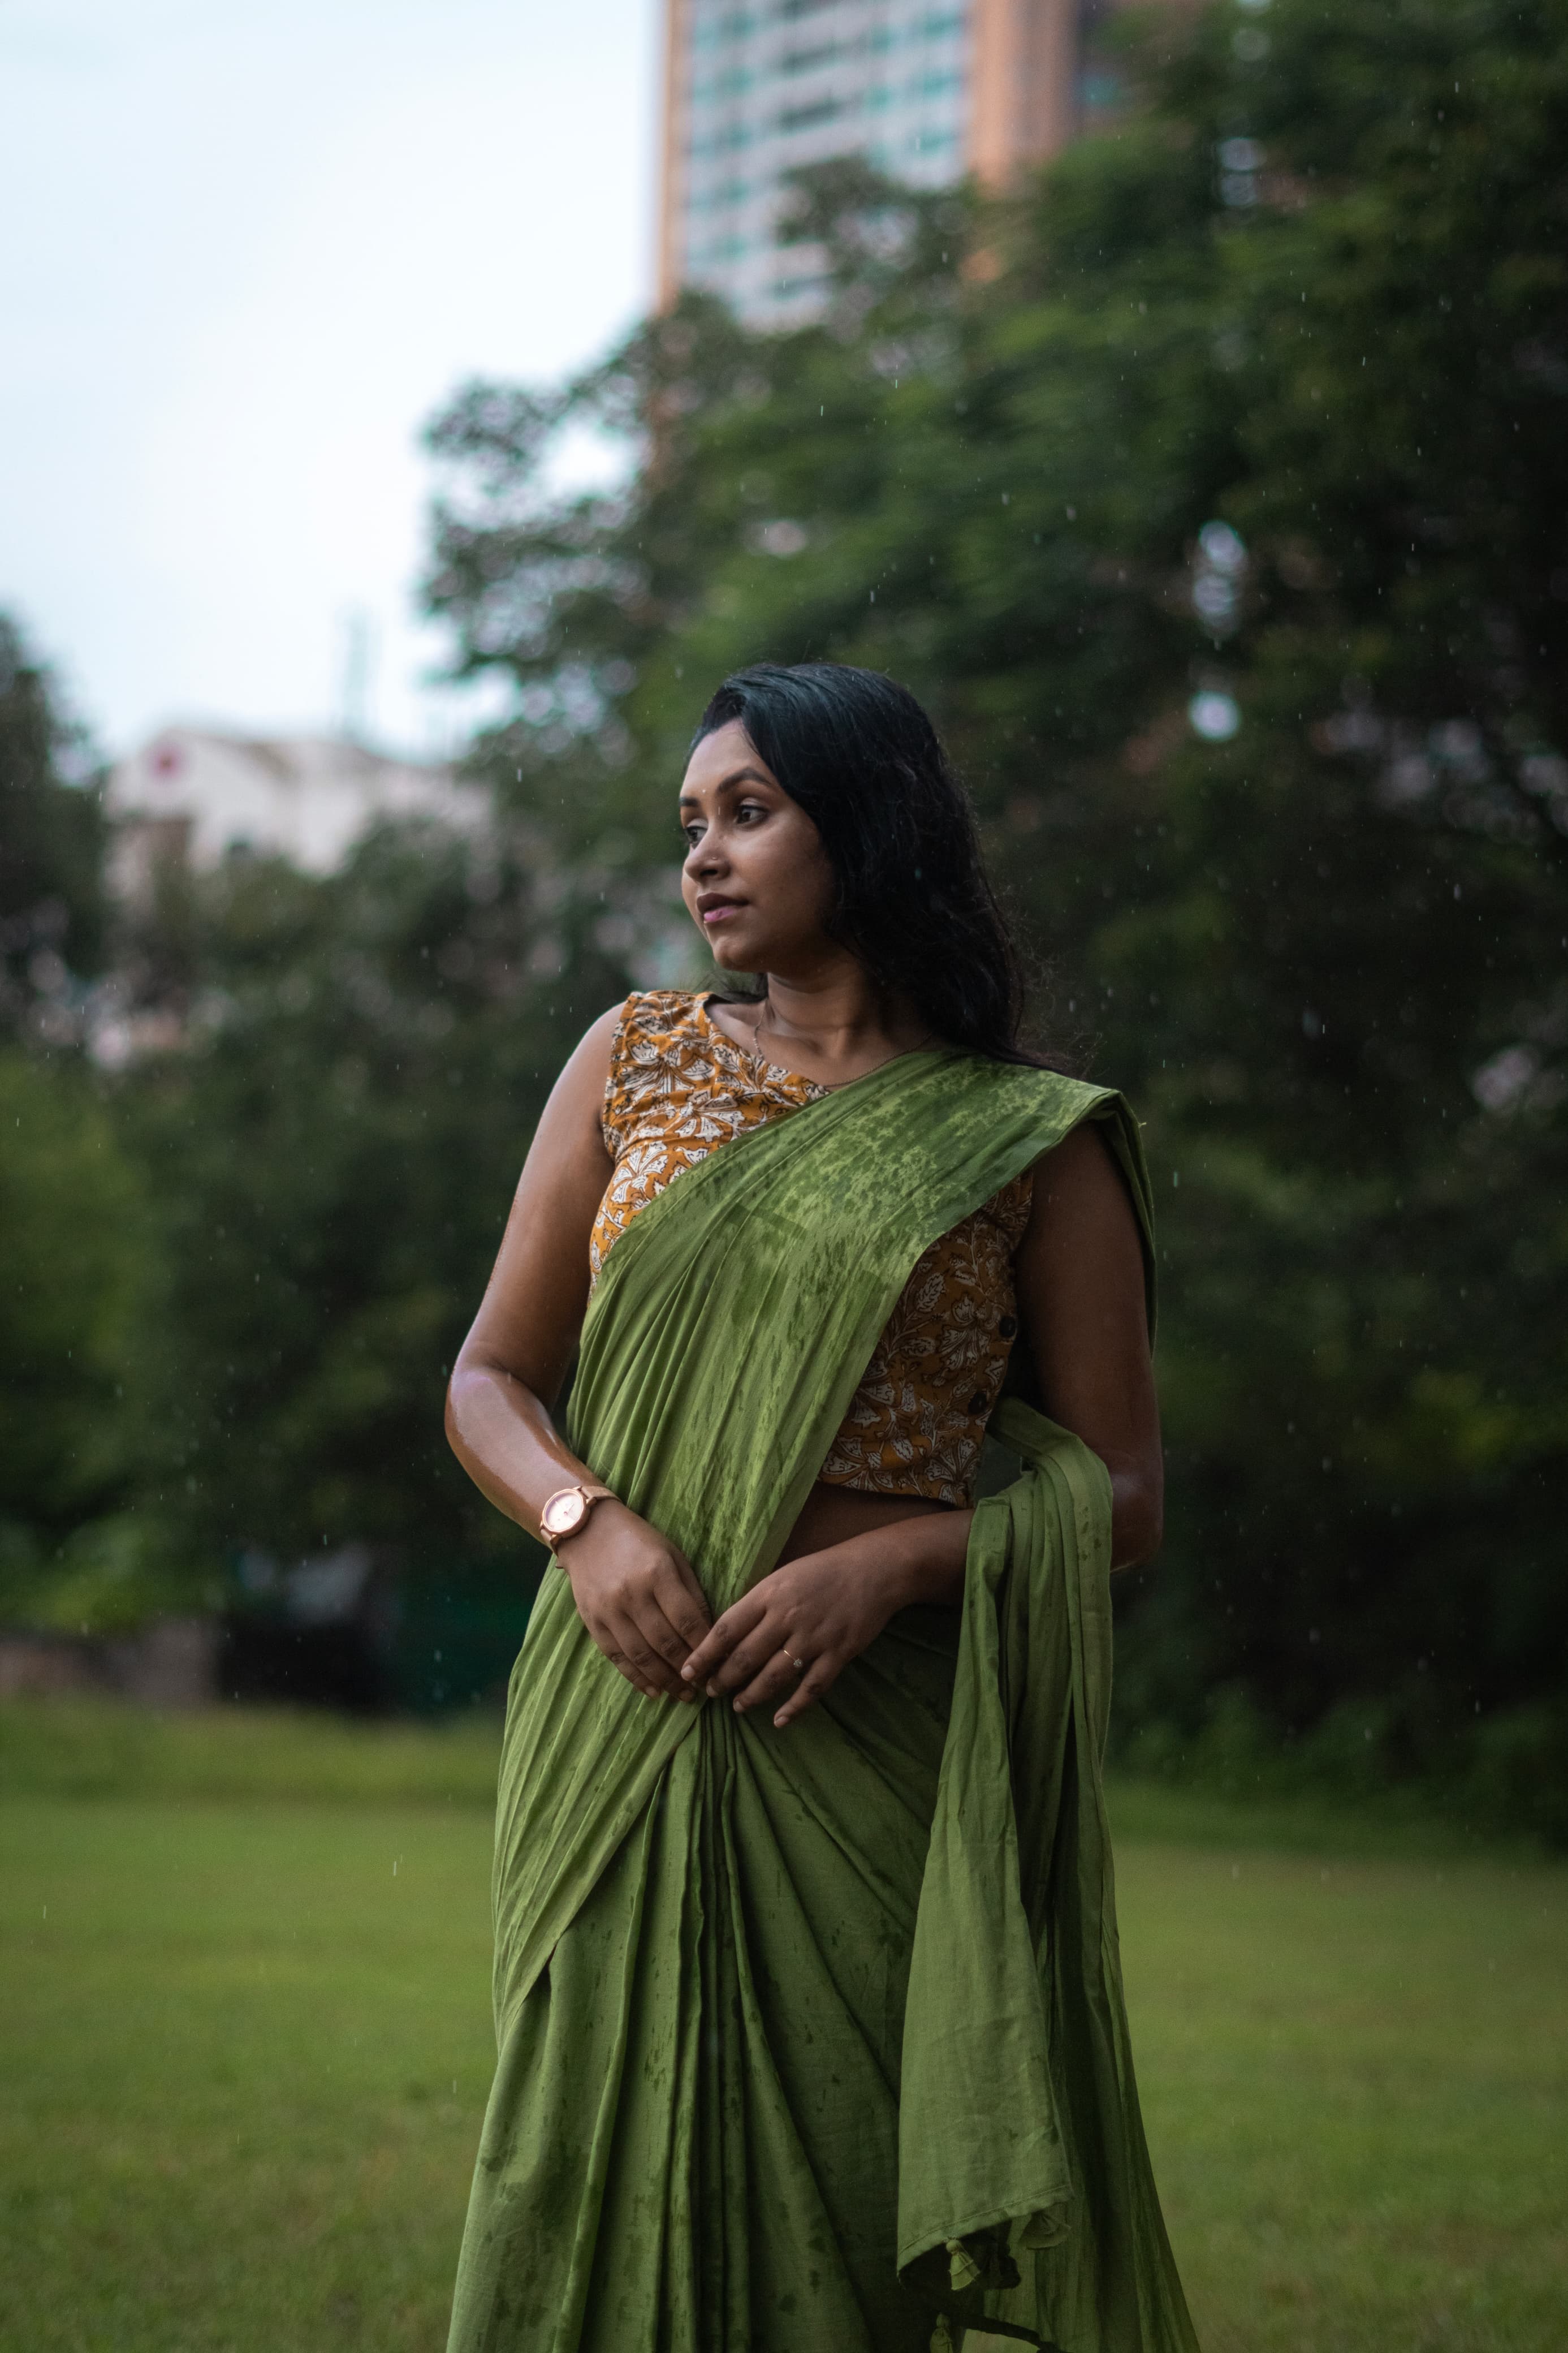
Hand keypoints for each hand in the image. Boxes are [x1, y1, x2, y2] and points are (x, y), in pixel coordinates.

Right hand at [557, 1502, 711, 1700]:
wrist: (587, 1531)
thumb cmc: (639, 1541)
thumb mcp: (672, 1555)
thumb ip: (690, 1592)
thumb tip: (707, 1632)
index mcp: (657, 1573)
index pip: (687, 1619)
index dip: (704, 1646)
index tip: (719, 1662)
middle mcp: (632, 1593)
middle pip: (665, 1642)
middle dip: (688, 1669)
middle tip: (705, 1686)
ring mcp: (609, 1609)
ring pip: (641, 1655)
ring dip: (665, 1680)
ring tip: (683, 1695)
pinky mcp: (592, 1621)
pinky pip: (616, 1656)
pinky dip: (635, 1677)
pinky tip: (653, 1690)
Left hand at [679, 1537, 914, 1729]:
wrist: (874, 1569)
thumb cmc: (823, 1570)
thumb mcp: (783, 1575)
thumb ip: (758, 1603)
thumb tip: (727, 1634)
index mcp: (770, 1594)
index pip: (727, 1628)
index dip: (704, 1653)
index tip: (688, 1671)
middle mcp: (788, 1617)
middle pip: (746, 1657)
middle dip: (723, 1679)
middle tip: (711, 1692)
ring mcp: (814, 1637)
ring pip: (774, 1676)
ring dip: (752, 1696)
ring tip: (738, 1706)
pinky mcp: (839, 1653)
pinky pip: (812, 1688)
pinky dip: (795, 1708)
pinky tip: (780, 1721)